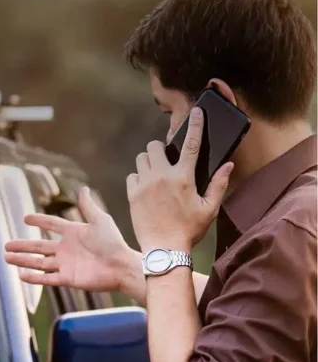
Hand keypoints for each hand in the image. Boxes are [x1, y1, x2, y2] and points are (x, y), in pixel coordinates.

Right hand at [4, 186, 133, 292]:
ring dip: (22, 260)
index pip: (51, 224)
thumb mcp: (100, 220)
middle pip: (38, 246)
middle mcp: (66, 249)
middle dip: (22, 246)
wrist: (121, 265)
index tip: (25, 218)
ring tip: (7, 258)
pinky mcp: (67, 278)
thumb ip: (88, 206)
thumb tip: (83, 189)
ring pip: (38, 262)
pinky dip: (34, 278)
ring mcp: (65, 264)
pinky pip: (47, 278)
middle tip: (6, 245)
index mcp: (73, 233)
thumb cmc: (114, 243)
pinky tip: (20, 275)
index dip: (39, 220)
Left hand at [127, 107, 233, 251]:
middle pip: (155, 146)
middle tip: (167, 161)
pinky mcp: (132, 194)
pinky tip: (146, 188)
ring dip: (149, 161)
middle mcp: (162, 176)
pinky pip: (132, 175)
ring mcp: (145, 184)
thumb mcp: (209, 209)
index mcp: (183, 178)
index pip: (191, 144)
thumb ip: (218, 184)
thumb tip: (228, 165)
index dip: (195, 125)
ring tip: (156, 174)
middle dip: (161, 149)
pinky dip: (138, 178)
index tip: (196, 111)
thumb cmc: (189, 231)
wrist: (164, 250)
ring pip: (142, 158)